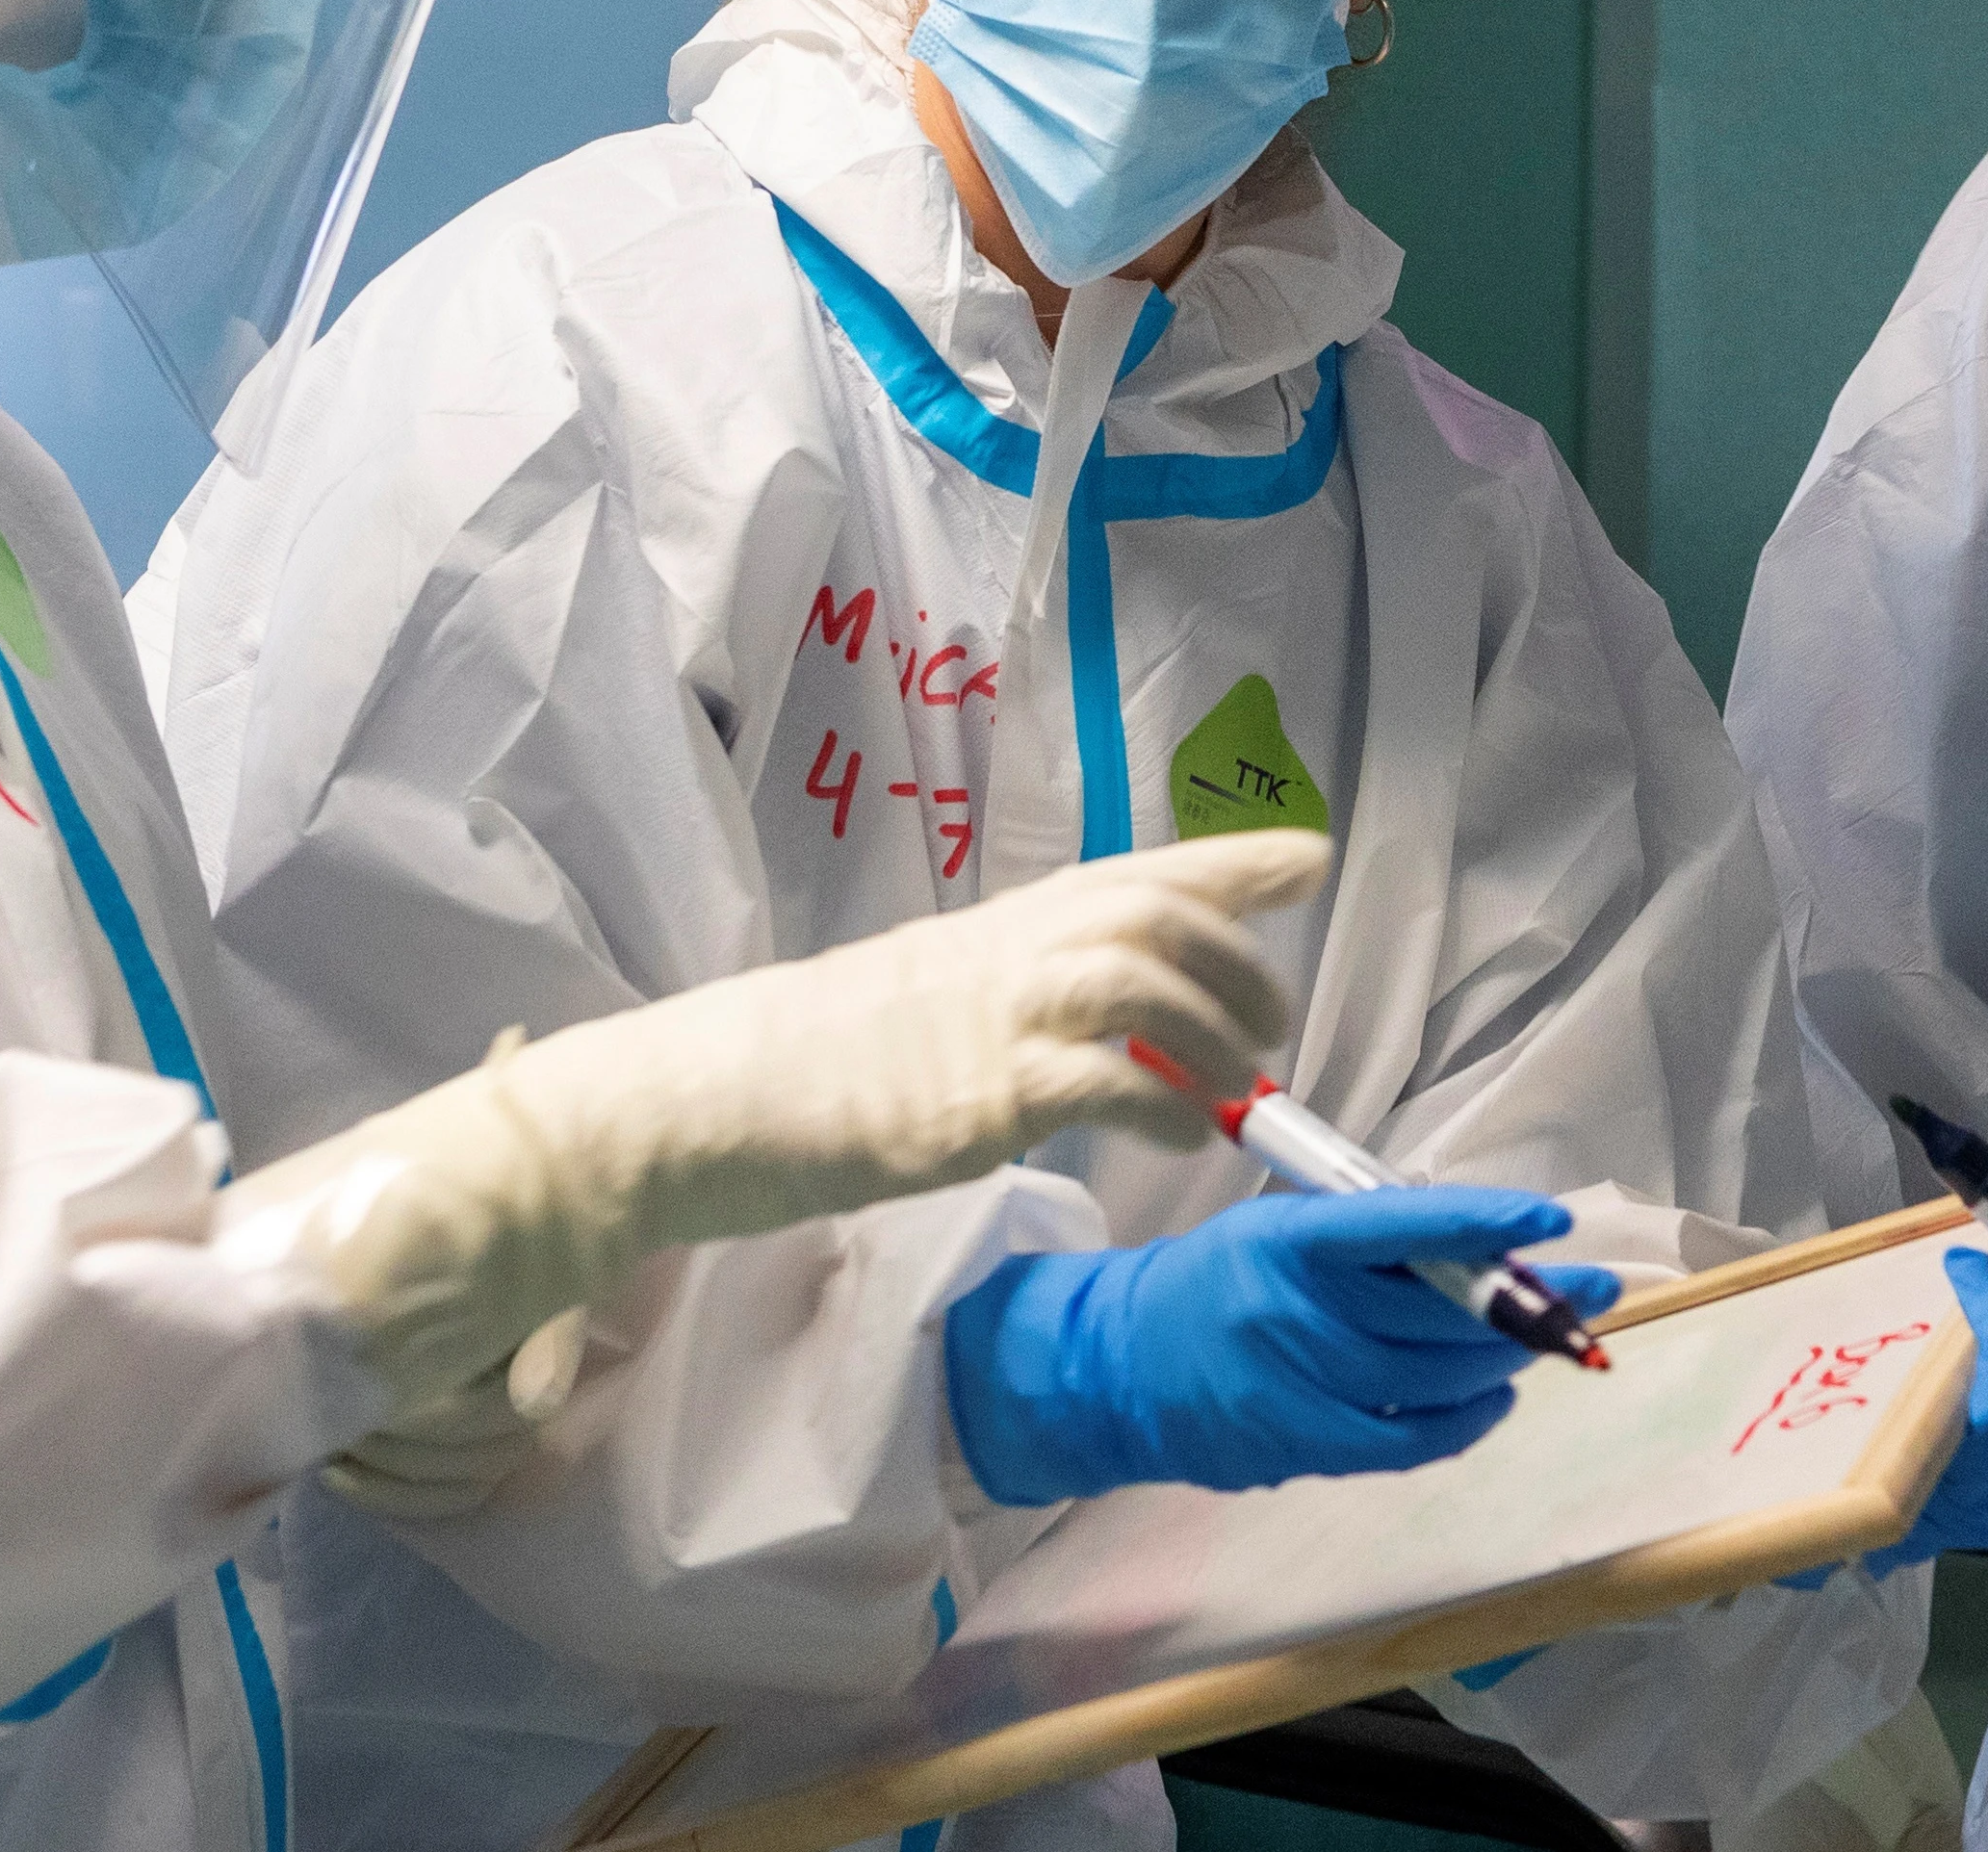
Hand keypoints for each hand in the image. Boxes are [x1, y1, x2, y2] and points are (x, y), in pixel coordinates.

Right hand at [220, 830, 1328, 1443]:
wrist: (681, 1105)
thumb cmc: (795, 1073)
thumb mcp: (913, 1014)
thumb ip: (996, 1007)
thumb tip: (1080, 1032)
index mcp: (986, 933)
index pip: (1130, 872)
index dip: (1227, 863)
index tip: (1306, 855)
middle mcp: (994, 957)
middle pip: (1156, 914)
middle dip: (1241, 959)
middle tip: (1276, 1027)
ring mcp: (979, 1021)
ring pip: (1144, 980)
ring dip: (1219, 1029)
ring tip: (1245, 1089)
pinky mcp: (965, 1098)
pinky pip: (1102, 1079)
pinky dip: (1167, 1099)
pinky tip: (1186, 1133)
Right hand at [942, 1187, 1626, 1505]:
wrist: (1121, 1365)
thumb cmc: (1224, 1281)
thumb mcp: (1284, 1228)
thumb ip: (1372, 1236)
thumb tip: (1487, 1246)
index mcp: (1287, 1239)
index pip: (1399, 1225)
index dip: (1482, 1221)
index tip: (1552, 1219)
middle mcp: (1290, 1312)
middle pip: (1436, 1313)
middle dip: (1527, 1302)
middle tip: (1593, 1289)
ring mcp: (1293, 1387)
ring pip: (1434, 1377)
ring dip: (1505, 1358)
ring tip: (1545, 1337)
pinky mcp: (1298, 1446)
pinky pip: (1409, 1440)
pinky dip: (1467, 1420)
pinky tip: (1494, 1396)